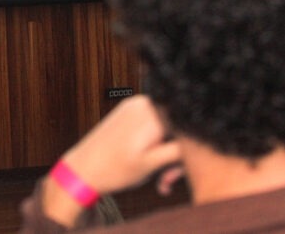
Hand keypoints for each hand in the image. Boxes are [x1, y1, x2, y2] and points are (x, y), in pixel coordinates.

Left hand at [38, 95, 182, 226]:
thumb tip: (203, 135)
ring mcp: (134, 105)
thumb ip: (180, 146)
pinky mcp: (127, 112)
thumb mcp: (153, 162)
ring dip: (167, 154)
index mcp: (153, 113)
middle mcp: (144, 102)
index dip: (194, 148)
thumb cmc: (115, 169)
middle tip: (167, 181)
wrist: (82, 170)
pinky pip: (153, 126)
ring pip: (167, 128)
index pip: (190, 123)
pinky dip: (155, 146)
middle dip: (178, 156)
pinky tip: (148, 165)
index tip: (186, 167)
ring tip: (159, 179)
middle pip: (179, 127)